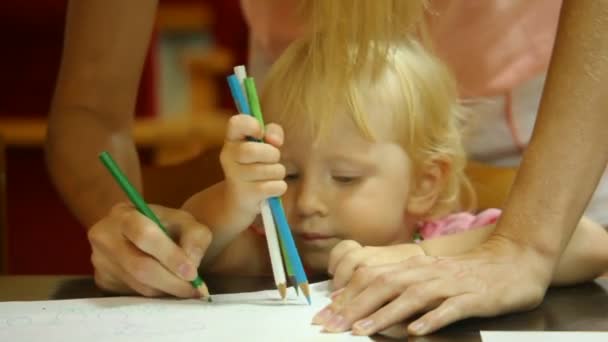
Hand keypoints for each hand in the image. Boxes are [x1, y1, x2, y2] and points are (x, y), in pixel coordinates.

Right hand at [89, 202, 211, 297]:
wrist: (137, 231)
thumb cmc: (164, 224)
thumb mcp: (185, 221)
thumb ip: (195, 237)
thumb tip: (191, 263)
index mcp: (124, 214)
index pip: (144, 236)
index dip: (170, 256)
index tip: (192, 273)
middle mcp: (105, 237)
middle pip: (139, 267)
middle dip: (172, 281)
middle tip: (195, 290)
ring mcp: (100, 260)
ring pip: (138, 285)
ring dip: (167, 290)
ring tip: (187, 289)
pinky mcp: (103, 280)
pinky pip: (133, 294)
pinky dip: (156, 293)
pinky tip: (169, 288)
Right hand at [220, 114, 286, 219]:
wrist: (240, 200)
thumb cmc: (256, 165)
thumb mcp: (264, 145)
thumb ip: (273, 133)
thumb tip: (275, 141)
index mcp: (232, 139)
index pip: (235, 123)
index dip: (252, 125)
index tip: (260, 134)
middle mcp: (228, 156)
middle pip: (252, 151)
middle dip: (272, 155)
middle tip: (273, 160)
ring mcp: (234, 177)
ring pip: (270, 170)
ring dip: (278, 172)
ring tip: (270, 176)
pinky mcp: (245, 196)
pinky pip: (274, 187)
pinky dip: (279, 187)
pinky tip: (270, 189)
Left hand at [314, 237, 551, 335]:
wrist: (514, 260)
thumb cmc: (466, 274)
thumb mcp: (428, 277)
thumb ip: (398, 286)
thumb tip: (361, 302)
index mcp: (412, 268)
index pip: (371, 279)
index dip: (346, 297)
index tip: (324, 315)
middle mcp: (426, 272)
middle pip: (384, 286)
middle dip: (354, 307)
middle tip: (331, 326)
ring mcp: (450, 283)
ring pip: (411, 296)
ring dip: (384, 313)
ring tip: (361, 329)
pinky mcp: (474, 296)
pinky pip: (450, 308)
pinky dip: (431, 318)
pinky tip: (416, 331)